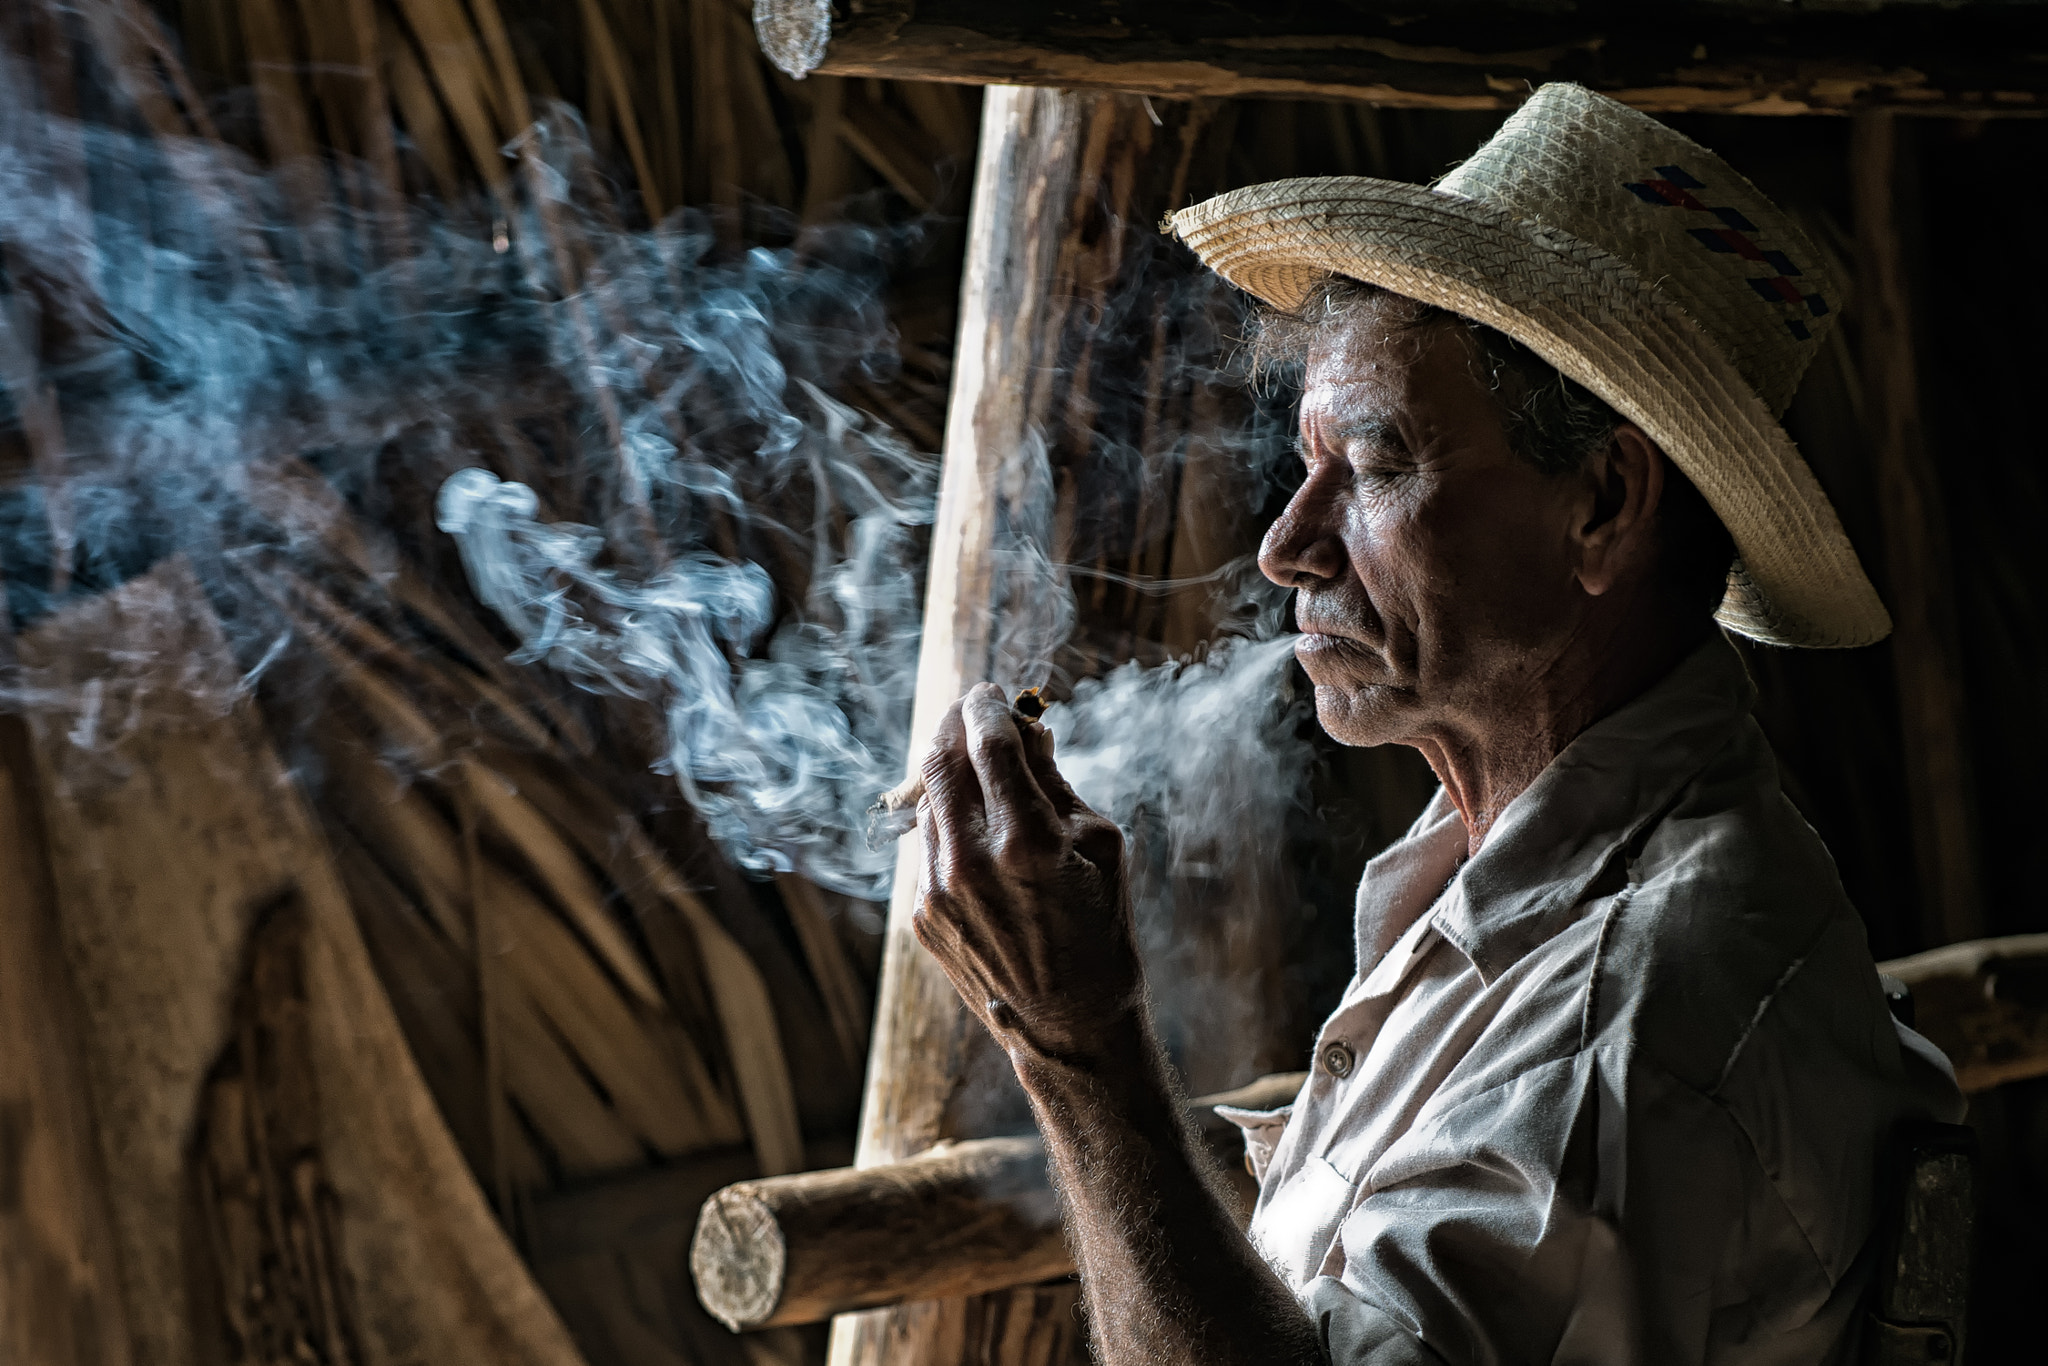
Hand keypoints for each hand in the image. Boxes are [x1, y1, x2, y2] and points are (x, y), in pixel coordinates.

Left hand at [913, 683, 1142, 1064]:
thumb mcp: (1101, 846)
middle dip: (954, 724)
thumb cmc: (1101, 931)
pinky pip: (927, 847)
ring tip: (977, 764)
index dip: (987, 706)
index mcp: (1026, 840)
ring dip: (949, 772)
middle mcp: (971, 862)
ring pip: (928, 802)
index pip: (989, 742)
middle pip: (940, 761)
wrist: (1069, 1025)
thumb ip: (1054, 783)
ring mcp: (937, 891)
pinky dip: (948, 822)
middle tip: (971, 710)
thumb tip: (1025, 730)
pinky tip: (975, 826)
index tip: (991, 692)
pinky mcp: (922, 915)